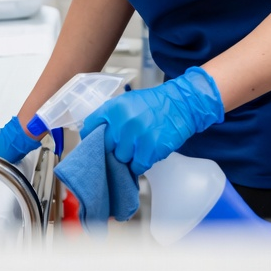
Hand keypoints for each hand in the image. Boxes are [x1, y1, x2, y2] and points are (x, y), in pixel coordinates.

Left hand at [80, 66, 223, 176]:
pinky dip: (141, 163)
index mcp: (114, 107)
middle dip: (111, 150)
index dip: (91, 139)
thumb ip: (110, 118)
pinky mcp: (150, 149)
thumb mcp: (127, 103)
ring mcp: (137, 136)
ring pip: (121, 159)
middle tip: (121, 147)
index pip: (89, 128)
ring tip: (139, 147)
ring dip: (129, 157)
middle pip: (104, 148)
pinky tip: (148, 152)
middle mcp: (123, 121)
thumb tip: (94, 138)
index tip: (94, 145)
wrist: (181, 104)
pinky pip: (137, 167)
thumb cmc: (152, 105)